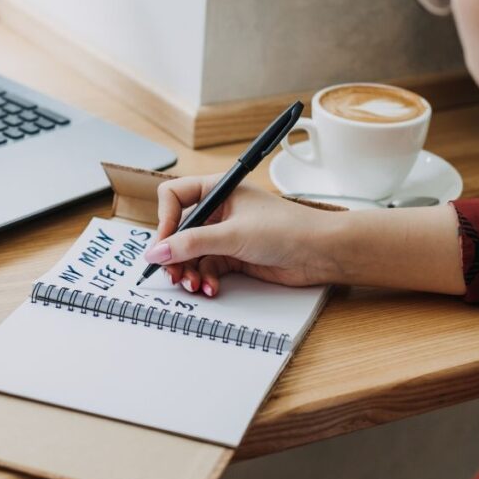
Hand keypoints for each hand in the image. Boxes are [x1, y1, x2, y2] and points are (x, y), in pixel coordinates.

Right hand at [144, 174, 344, 295]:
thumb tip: (156, 253)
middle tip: (172, 274)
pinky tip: (211, 288)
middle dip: (174, 254)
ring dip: (188, 271)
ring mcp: (226, 234)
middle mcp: (219, 210)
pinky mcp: (234, 256)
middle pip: (179, 231)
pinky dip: (205, 279)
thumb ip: (191, 244)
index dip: (165, 221)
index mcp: (218, 190)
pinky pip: (207, 267)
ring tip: (192, 285)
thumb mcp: (232, 235)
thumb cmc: (286, 229)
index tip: (164, 245)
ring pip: (191, 253)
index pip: (173, 197)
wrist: (321, 252)